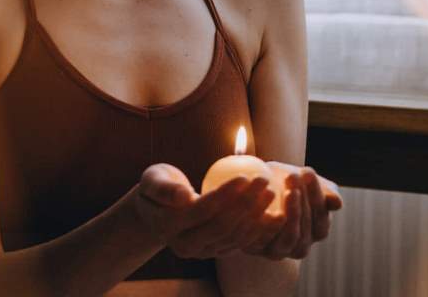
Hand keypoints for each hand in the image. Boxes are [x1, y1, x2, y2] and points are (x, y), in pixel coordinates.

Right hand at [133, 163, 277, 259]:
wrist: (159, 212)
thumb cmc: (158, 186)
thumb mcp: (153, 180)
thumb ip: (164, 187)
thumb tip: (184, 195)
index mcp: (167, 226)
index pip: (202, 210)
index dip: (225, 194)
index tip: (245, 176)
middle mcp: (185, 246)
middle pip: (221, 226)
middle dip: (246, 204)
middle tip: (264, 182)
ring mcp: (202, 252)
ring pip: (234, 236)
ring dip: (256, 216)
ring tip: (272, 192)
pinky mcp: (216, 252)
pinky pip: (240, 242)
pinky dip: (259, 229)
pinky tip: (274, 212)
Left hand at [241, 163, 342, 259]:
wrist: (256, 185)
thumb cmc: (286, 181)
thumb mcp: (306, 182)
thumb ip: (325, 192)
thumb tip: (337, 203)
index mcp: (317, 231)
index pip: (321, 219)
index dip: (315, 195)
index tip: (308, 171)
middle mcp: (300, 247)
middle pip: (306, 229)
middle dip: (302, 201)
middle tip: (294, 175)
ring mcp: (278, 251)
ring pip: (290, 238)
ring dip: (291, 213)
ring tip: (287, 190)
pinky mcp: (256, 248)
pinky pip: (264, 240)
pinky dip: (267, 224)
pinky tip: (267, 204)